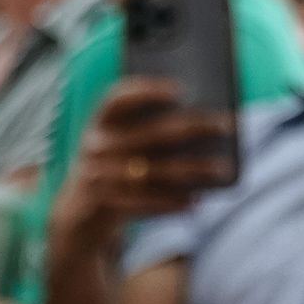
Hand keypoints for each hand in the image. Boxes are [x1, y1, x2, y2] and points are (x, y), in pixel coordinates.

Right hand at [50, 78, 234, 255]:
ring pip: (154, 172)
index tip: (180, 89)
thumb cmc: (117, 168)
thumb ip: (150, 127)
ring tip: (221, 169)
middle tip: (224, 125)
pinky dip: (171, 202)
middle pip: (150, 134)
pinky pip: (143, 203)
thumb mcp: (121, 143)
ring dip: (192, 170)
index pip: (117, 100)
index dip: (146, 92)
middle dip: (192, 127)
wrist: (79, 213)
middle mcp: (94, 147)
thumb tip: (203, 116)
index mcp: (99, 124)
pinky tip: (196, 201)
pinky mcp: (102, 205)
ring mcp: (96, 177)